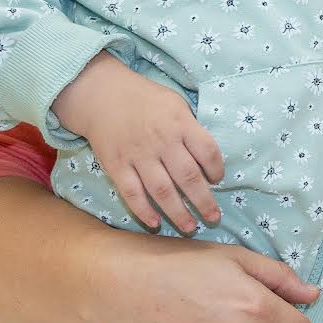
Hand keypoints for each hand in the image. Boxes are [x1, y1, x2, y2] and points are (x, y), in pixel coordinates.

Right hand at [53, 54, 221, 232]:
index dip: (217, 168)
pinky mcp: (116, 166)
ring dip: (178, 213)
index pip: (207, 151)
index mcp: (180, 124)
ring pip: (162, 191)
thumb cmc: (146, 100)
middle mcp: (162, 142)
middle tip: (214, 219)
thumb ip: (191, 128)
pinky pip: (131, 193)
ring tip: (190, 228)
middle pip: (188, 177)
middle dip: (204, 202)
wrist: (103, 95)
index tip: (219, 180)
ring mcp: (138, 156)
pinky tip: (154, 224)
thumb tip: (208, 158)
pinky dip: (143, 211)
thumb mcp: (176, 104)